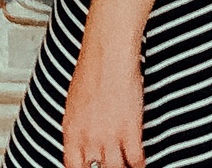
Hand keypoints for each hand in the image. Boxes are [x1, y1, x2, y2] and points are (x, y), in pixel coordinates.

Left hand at [62, 46, 144, 167]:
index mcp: (71, 130)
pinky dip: (139, 166)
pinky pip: (136, 161)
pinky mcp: (130, 132)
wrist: (109, 54)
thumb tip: (83, 140)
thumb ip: (78, 126)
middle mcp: (89, 137)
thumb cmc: (92, 69)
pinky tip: (140, 165)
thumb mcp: (74, 101)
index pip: (72, 166)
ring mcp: (110, 137)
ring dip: (122, 167)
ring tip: (124, 166)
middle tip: (110, 164)